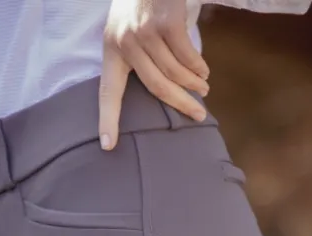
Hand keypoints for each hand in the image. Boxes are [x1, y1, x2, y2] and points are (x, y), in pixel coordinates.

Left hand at [99, 0, 210, 150]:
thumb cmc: (142, 1)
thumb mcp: (127, 27)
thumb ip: (135, 55)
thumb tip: (158, 88)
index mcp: (112, 49)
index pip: (108, 91)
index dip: (107, 120)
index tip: (107, 145)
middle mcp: (126, 42)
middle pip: (156, 86)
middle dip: (181, 104)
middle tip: (198, 114)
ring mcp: (146, 32)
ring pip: (175, 72)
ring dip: (194, 83)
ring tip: (203, 88)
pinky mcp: (167, 22)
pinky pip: (187, 55)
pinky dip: (198, 66)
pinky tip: (203, 70)